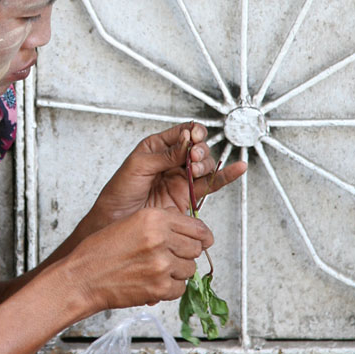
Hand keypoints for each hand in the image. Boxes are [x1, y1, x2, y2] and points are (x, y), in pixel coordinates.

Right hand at [69, 207, 213, 311]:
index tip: (202, 240)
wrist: (82, 278)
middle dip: (185, 254)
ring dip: (177, 272)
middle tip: (167, 257)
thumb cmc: (100, 252)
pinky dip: (170, 288)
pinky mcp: (160, 288)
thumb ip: (160, 222)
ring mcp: (161, 265)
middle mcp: (160, 239)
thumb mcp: (130, 223)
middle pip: (195, 249)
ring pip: (190, 270)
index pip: (197, 227)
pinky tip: (152, 282)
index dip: (201, 236)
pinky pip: (180, 289)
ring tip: (154, 270)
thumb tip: (187, 228)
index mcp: (153, 219)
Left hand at [89, 122, 246, 226]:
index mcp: (157, 147)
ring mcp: (181, 178)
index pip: (183, 132)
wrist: (116, 221)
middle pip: (198, 148)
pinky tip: (238, 168)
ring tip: (195, 170)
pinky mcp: (188, 195)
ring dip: (206, 164)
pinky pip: (211, 184)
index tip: (194, 138)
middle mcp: (172, 161)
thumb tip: (186, 141)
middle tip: (192, 158)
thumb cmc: (119, 192)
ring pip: (205, 165)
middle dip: (199, 150)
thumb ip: (165, 154)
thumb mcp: (138, 166)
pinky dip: (225, 176)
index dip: (193, 132)